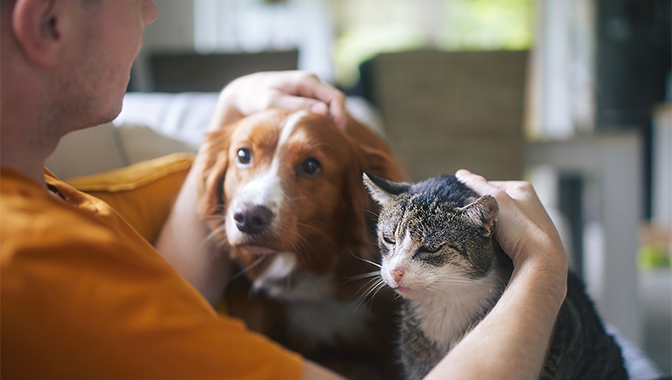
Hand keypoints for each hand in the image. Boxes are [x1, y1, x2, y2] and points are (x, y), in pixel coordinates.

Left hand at [211, 71, 346, 130]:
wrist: (242, 94)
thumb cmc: (254, 97)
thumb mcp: (271, 102)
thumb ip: (297, 105)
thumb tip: (323, 111)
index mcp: (307, 80)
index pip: (336, 98)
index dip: (340, 117)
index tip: (335, 135)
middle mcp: (312, 83)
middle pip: (335, 104)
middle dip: (336, 122)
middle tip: (330, 142)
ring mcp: (309, 91)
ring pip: (329, 108)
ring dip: (328, 123)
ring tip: (322, 140)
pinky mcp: (305, 99)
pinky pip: (320, 110)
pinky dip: (319, 122)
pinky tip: (313, 135)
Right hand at [455, 169, 567, 274]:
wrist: (541, 261)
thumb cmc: (522, 228)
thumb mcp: (496, 200)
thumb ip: (477, 186)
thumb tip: (461, 174)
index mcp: (523, 188)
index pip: (489, 185)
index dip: (475, 195)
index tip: (468, 207)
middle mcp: (528, 202)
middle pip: (494, 203)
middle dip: (484, 211)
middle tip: (476, 221)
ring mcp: (529, 221)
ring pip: (499, 220)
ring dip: (490, 226)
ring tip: (486, 234)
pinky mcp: (528, 239)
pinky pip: (506, 234)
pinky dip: (498, 238)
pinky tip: (496, 244)